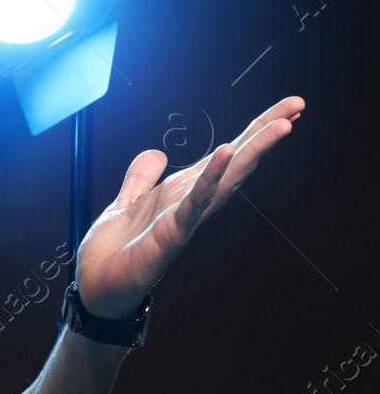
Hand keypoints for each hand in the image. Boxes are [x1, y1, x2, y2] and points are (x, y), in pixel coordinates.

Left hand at [73, 95, 304, 318]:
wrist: (97, 287)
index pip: (224, 158)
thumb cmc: (115, 252)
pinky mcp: (171, 234)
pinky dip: (210, 178)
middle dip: (265, 134)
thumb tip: (155, 152)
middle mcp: (191, 204)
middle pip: (236, 163)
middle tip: (297, 105)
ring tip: (280, 126)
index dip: (251, 133)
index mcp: (182, 193)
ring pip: (226, 180)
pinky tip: (225, 154)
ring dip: (252, 151)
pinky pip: (194, 202)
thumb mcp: (126, 204)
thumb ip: (141, 179)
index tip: (284, 111)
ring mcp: (185, 220)